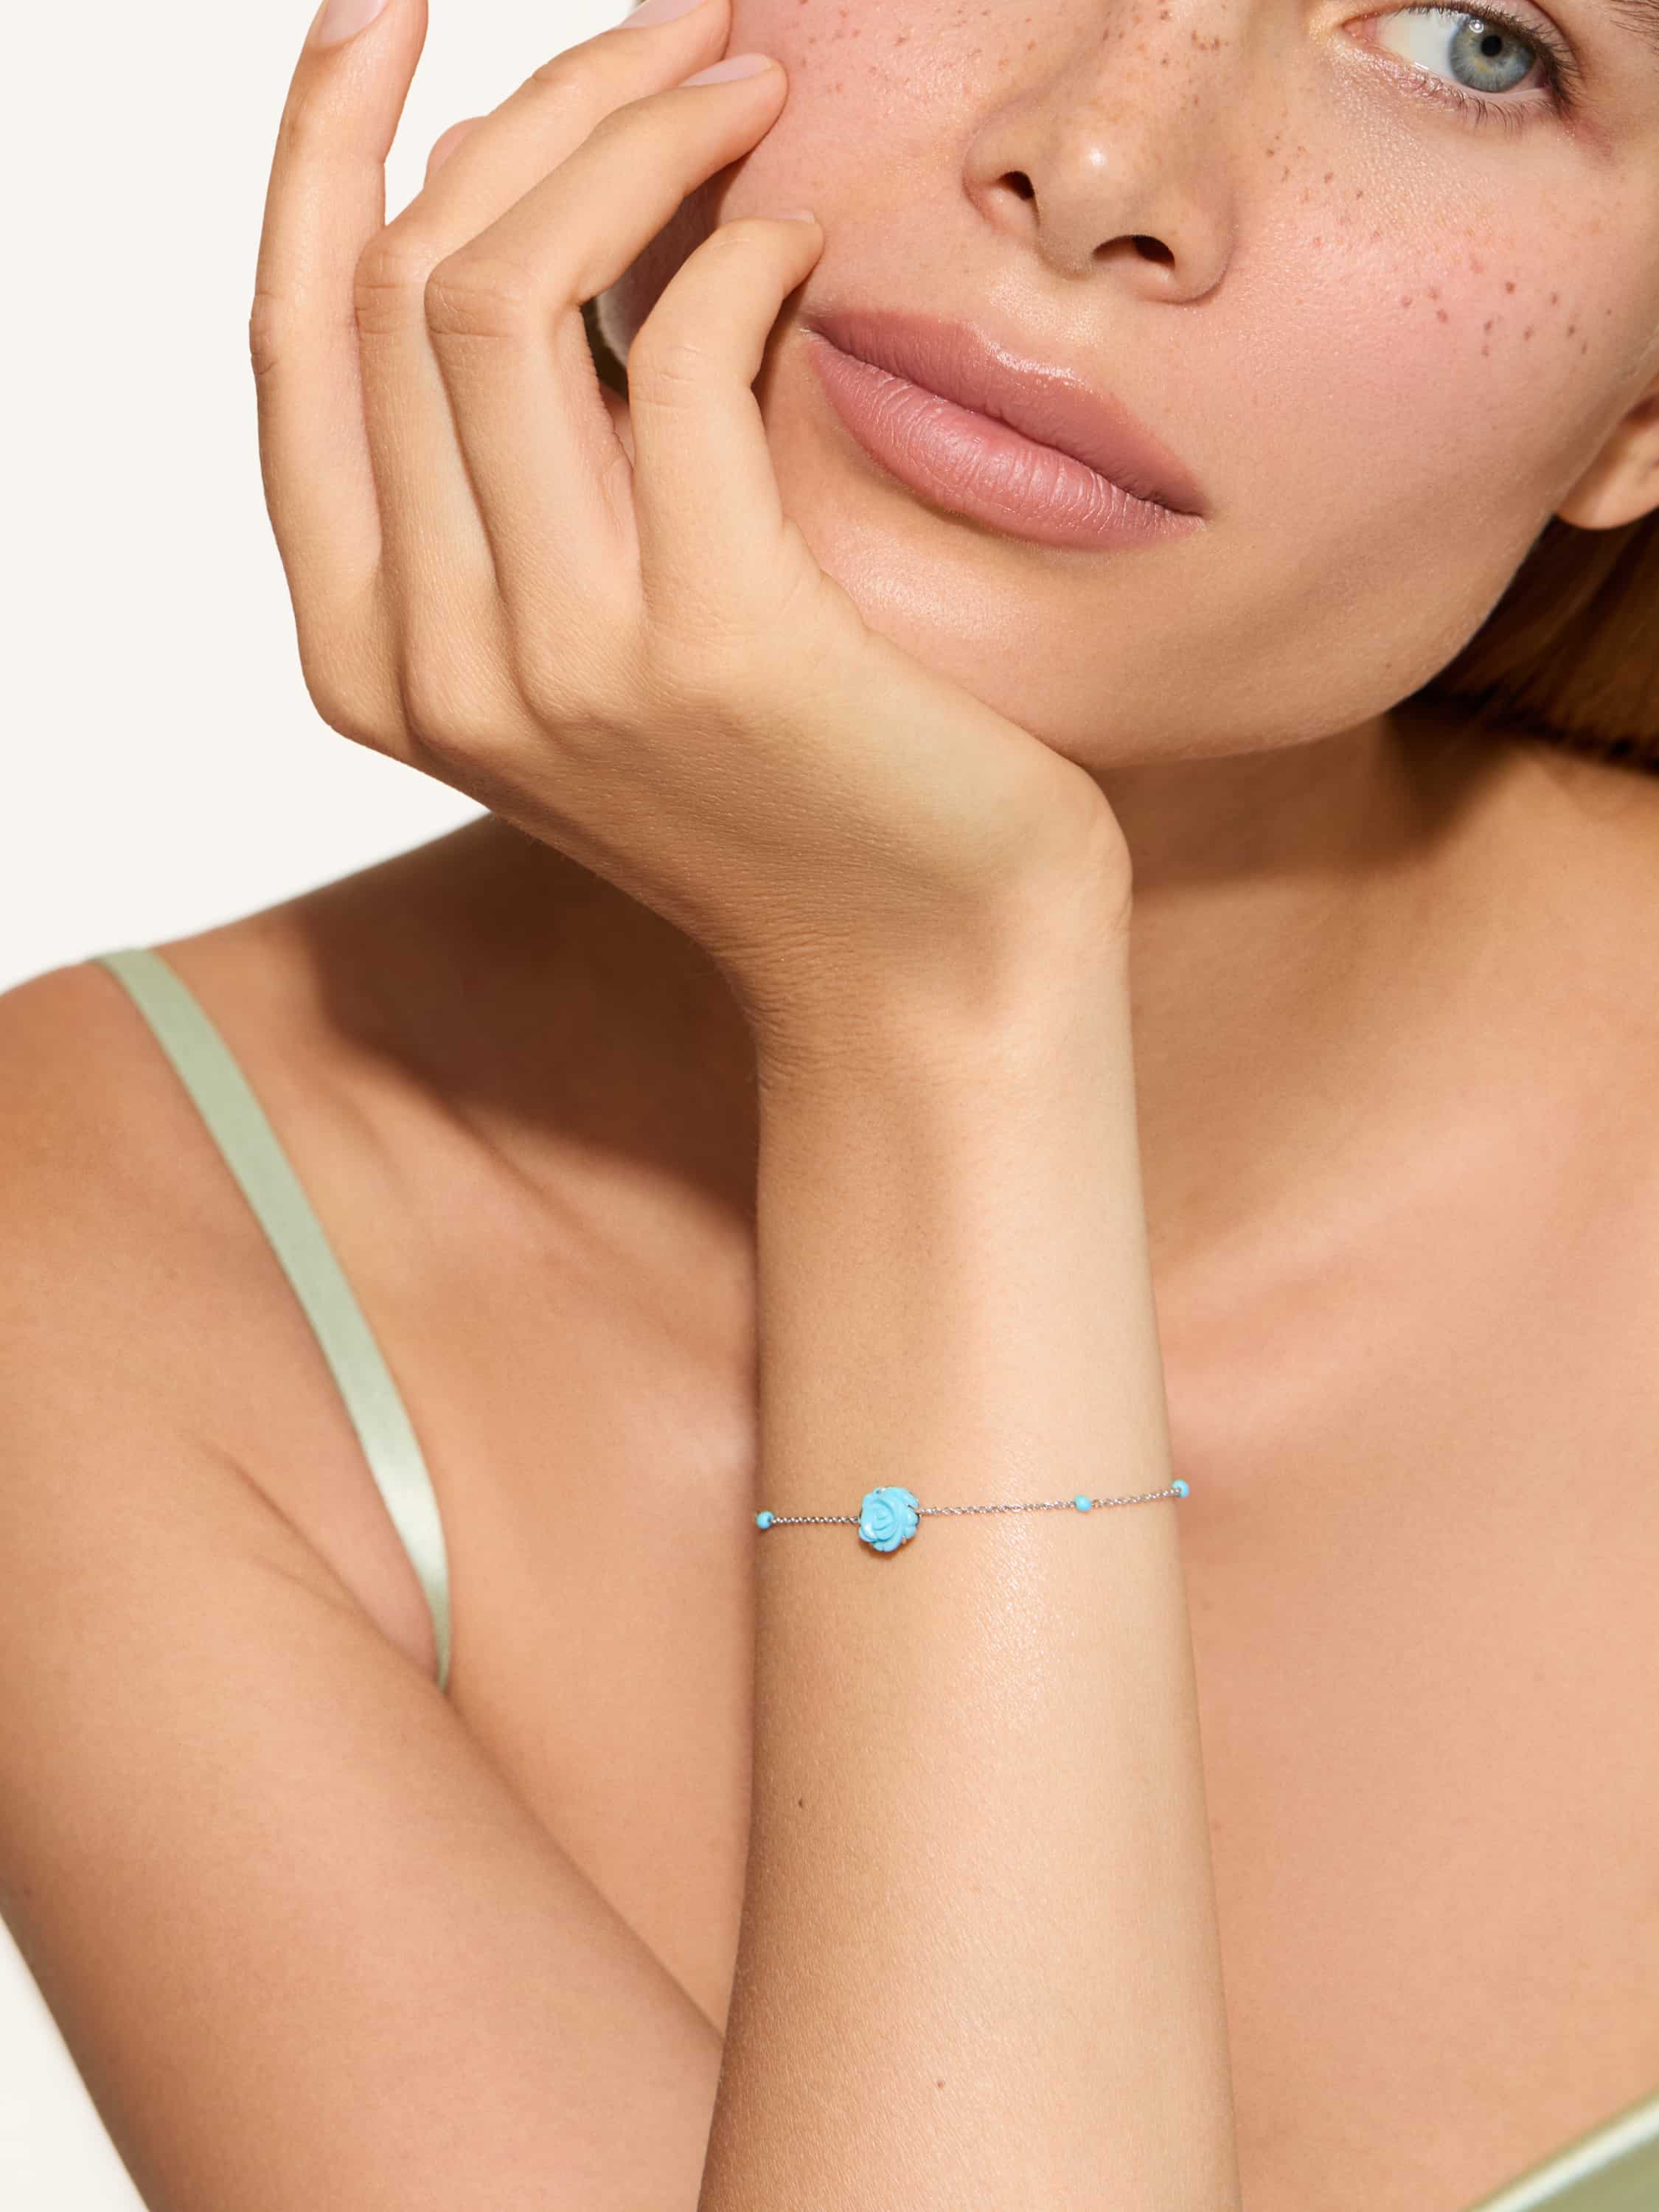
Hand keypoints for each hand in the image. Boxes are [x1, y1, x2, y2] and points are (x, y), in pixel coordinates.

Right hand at [250, 0, 1130, 1049]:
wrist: (921, 966)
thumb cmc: (786, 791)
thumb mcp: (594, 640)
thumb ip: (513, 480)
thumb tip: (498, 210)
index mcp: (370, 657)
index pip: (291, 340)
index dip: (315, 144)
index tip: (386, 8)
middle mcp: (431, 668)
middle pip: (399, 281)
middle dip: (532, 101)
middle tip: (674, 27)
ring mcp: (559, 666)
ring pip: (503, 291)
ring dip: (631, 135)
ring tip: (744, 84)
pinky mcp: (713, 644)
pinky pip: (678, 353)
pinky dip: (740, 250)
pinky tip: (801, 240)